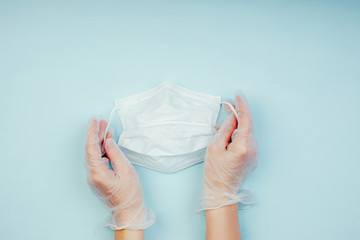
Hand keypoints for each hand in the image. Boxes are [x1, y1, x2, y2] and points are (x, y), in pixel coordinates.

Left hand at [85, 119, 154, 229]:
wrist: (128, 211)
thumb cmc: (129, 194)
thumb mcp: (126, 170)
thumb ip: (115, 153)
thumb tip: (108, 142)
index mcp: (97, 172)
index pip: (91, 147)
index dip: (92, 132)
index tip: (94, 121)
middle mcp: (92, 174)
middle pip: (91, 150)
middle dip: (96, 134)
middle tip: (102, 121)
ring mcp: (94, 177)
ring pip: (94, 154)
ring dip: (99, 141)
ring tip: (106, 129)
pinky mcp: (98, 178)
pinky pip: (98, 160)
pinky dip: (102, 150)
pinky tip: (108, 143)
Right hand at [198, 95, 257, 210]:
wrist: (221, 192)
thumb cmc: (215, 172)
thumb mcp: (214, 147)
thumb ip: (225, 130)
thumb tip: (232, 118)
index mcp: (244, 146)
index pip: (246, 119)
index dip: (242, 105)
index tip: (237, 95)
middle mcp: (253, 149)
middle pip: (246, 125)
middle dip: (236, 116)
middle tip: (225, 108)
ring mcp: (254, 154)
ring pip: (246, 132)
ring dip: (235, 127)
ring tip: (220, 132)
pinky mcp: (253, 157)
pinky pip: (246, 140)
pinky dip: (237, 136)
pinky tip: (226, 140)